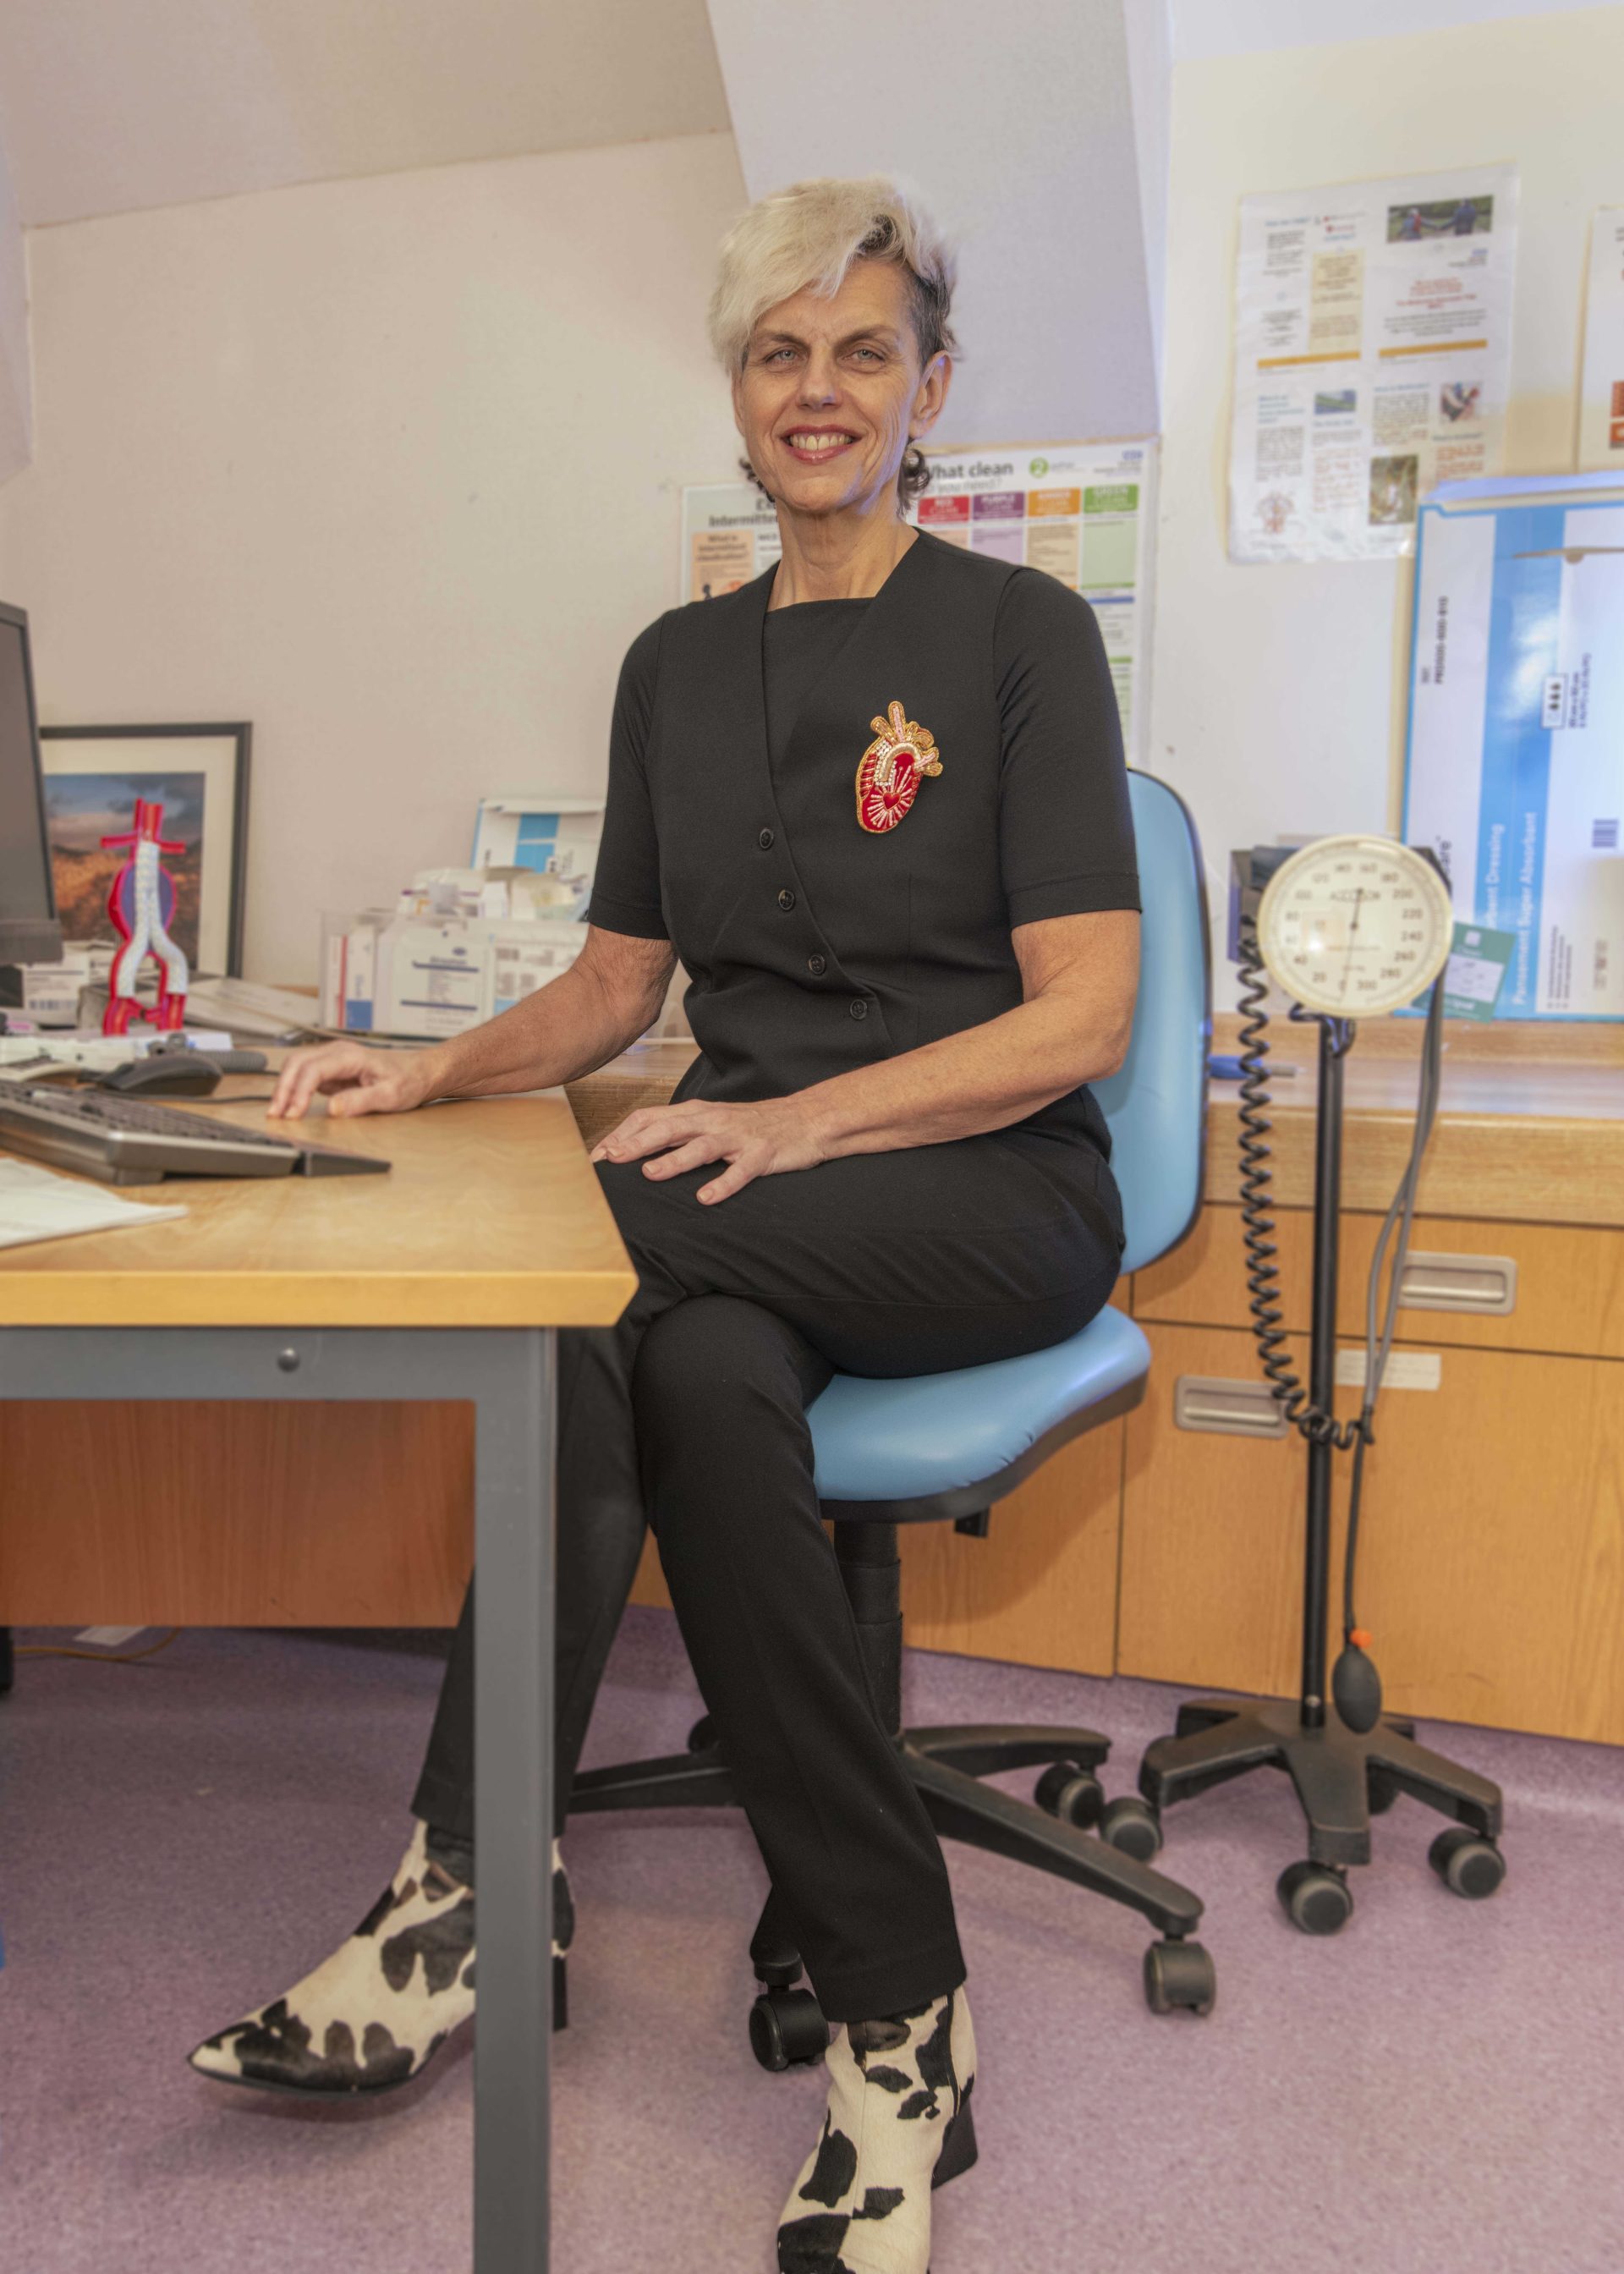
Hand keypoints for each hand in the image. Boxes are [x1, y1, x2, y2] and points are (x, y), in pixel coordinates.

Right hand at [269, 1040, 439, 1120]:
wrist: (420, 1072)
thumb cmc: (408, 1080)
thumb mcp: (390, 1095)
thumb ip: (360, 1101)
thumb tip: (332, 1108)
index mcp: (350, 1055)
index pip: (313, 1069)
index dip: (298, 1091)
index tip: (293, 1113)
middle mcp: (338, 1052)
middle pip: (297, 1063)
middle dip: (283, 1088)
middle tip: (275, 1114)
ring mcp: (333, 1059)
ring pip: (297, 1066)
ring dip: (284, 1087)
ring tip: (276, 1112)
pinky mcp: (332, 1068)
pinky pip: (305, 1074)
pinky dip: (293, 1088)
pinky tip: (289, 1105)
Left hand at [590, 1097, 824, 1203]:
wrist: (806, 1119)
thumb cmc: (751, 1125)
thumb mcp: (710, 1123)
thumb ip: (676, 1134)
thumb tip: (635, 1151)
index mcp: (696, 1112)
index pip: (650, 1117)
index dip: (622, 1134)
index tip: (598, 1157)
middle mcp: (713, 1121)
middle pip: (669, 1128)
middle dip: (638, 1144)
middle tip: (612, 1161)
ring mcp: (737, 1137)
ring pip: (701, 1146)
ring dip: (675, 1159)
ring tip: (652, 1173)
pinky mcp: (761, 1155)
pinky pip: (740, 1171)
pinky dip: (723, 1183)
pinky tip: (707, 1198)